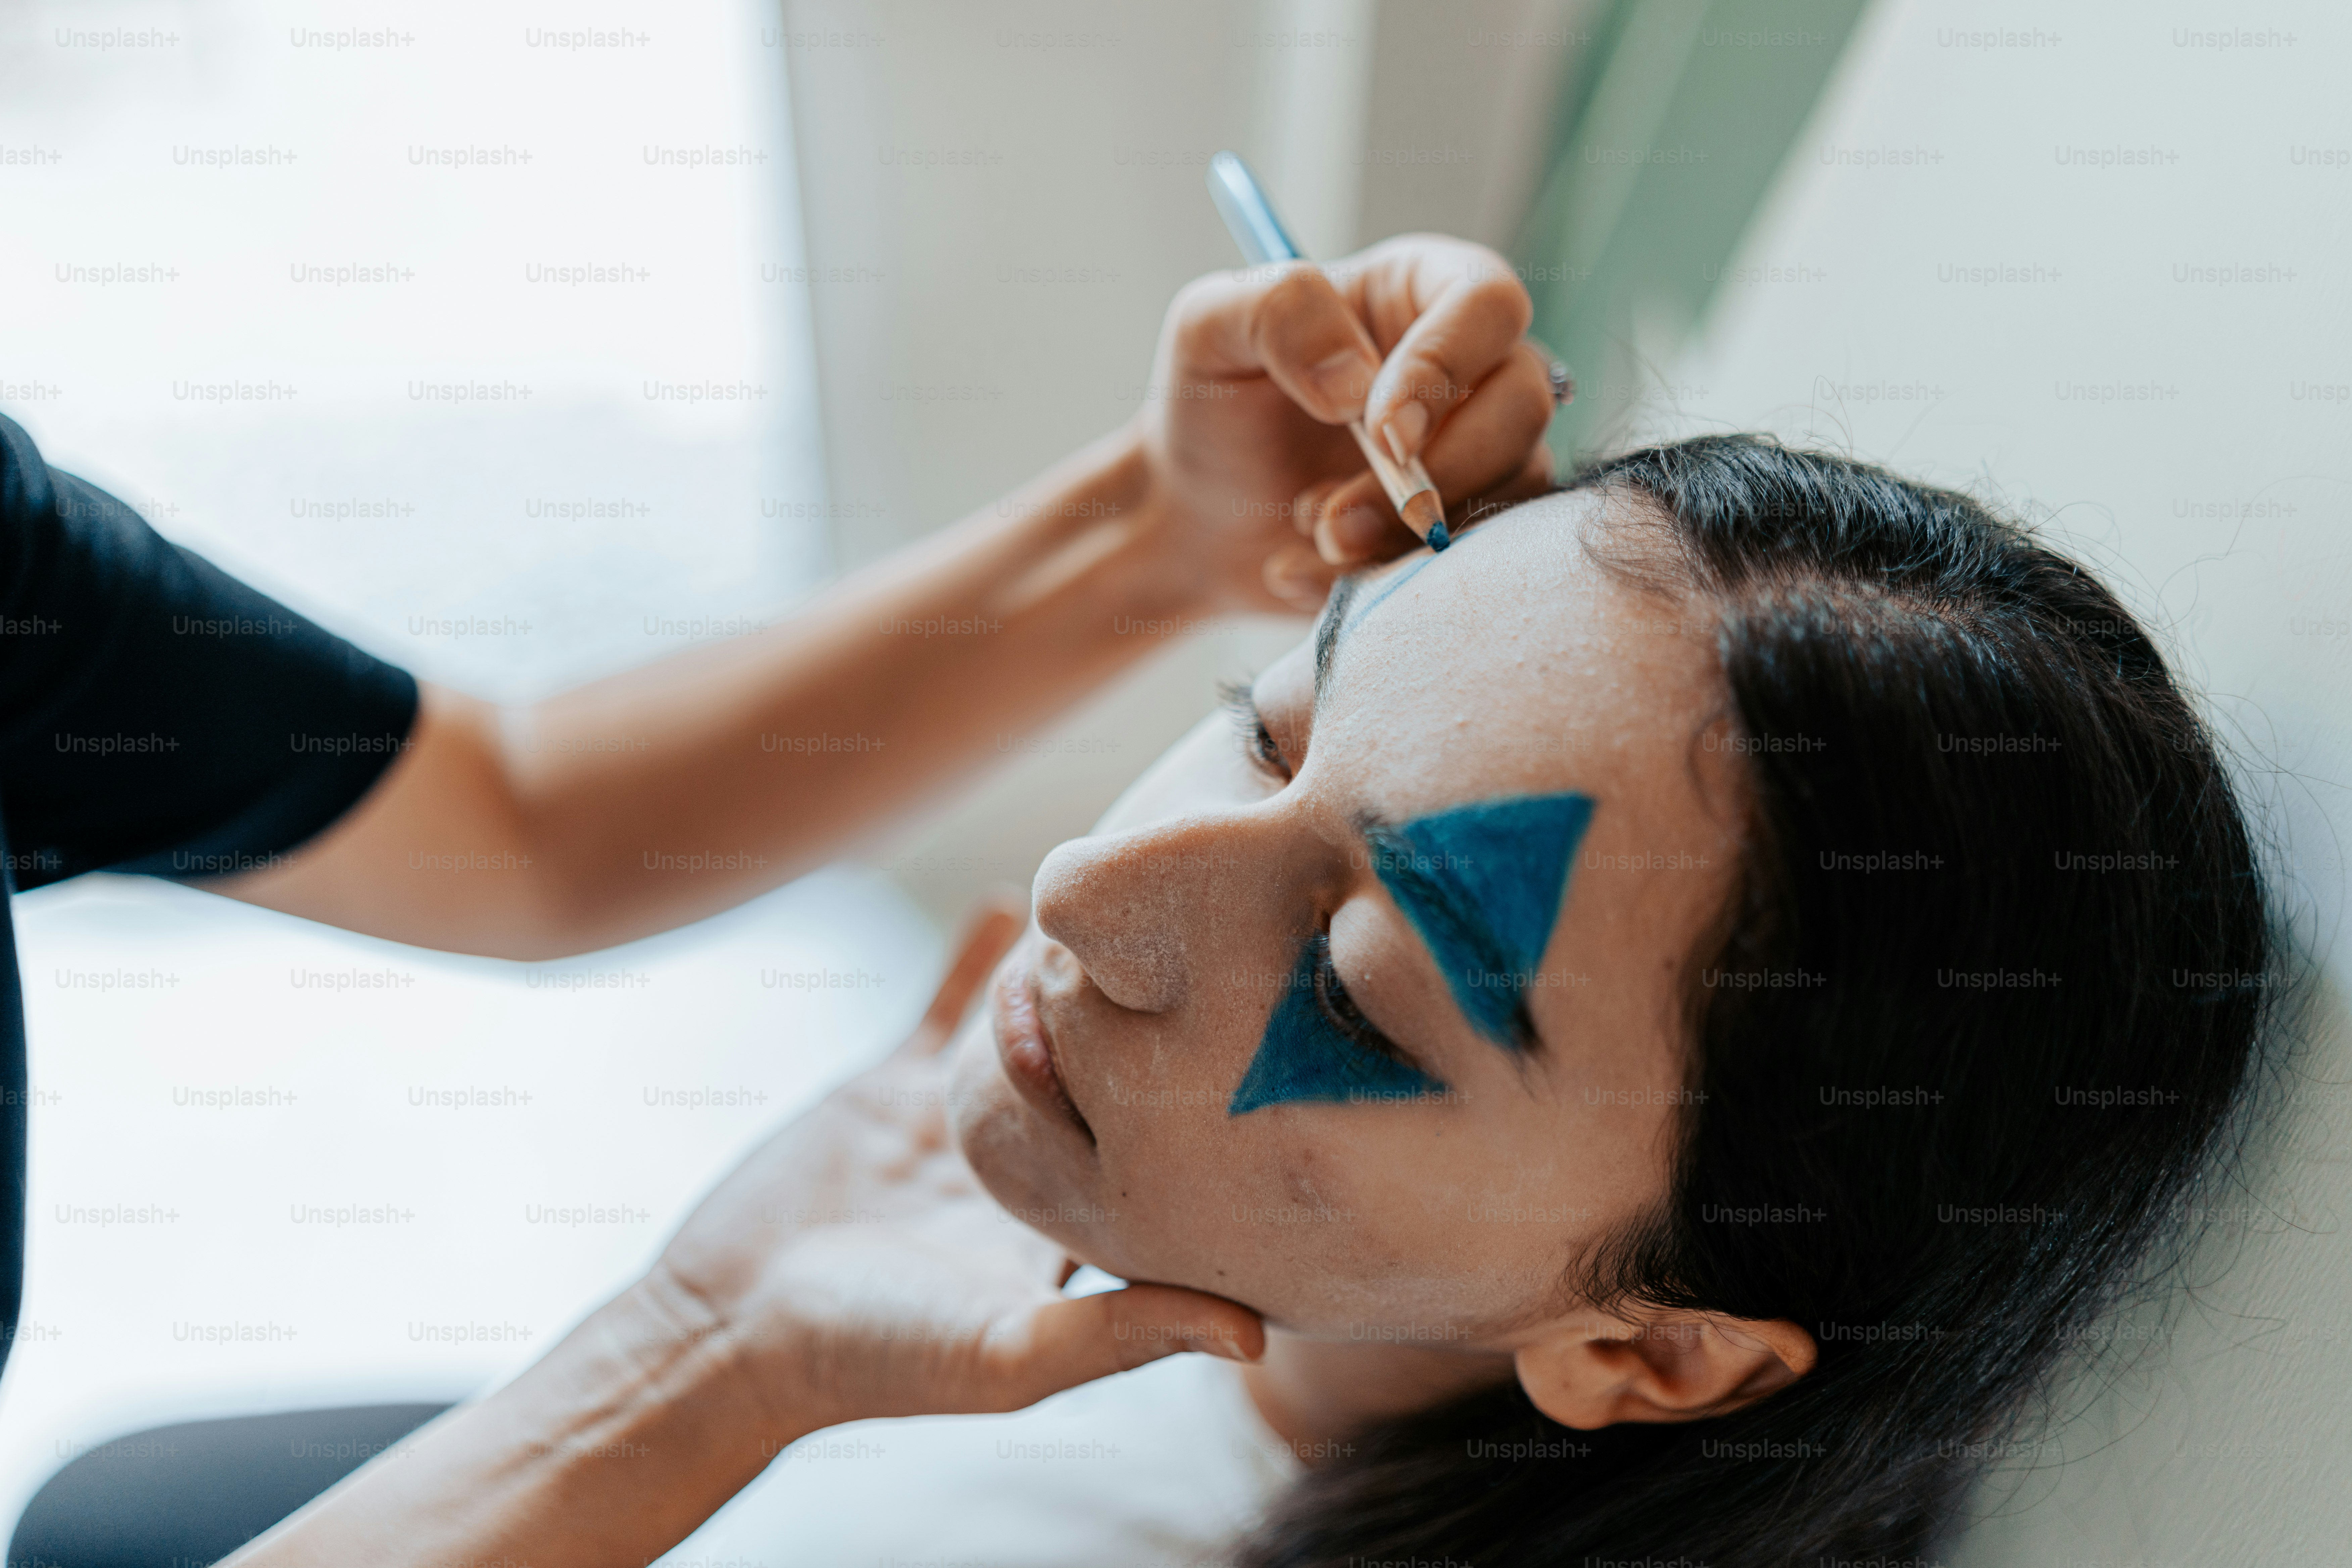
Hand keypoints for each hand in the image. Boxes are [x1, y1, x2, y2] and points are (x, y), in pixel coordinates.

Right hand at [647, 898, 1263, 1435]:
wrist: (730, 1329)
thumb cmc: (877, 1358)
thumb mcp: (1011, 1358)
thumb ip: (1126, 1337)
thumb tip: (1256, 1337)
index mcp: (1069, 1232)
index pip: (1164, 1163)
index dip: (1210, 1113)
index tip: (1266, 1049)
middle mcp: (1026, 1170)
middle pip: (1109, 1083)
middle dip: (1154, 1025)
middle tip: (1218, 946)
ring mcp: (958, 1120)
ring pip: (1032, 1032)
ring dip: (1069, 979)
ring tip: (1132, 905)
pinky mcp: (892, 1086)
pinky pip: (946, 1005)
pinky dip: (974, 955)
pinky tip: (1011, 898)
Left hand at [1135, 234, 1559, 612]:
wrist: (1196, 517)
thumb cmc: (1210, 406)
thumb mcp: (1208, 328)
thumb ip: (1280, 313)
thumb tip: (1357, 383)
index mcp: (1423, 291)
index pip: (1487, 304)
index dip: (1447, 367)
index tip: (1383, 432)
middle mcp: (1471, 367)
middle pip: (1522, 405)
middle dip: (1436, 475)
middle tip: (1334, 516)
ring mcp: (1479, 451)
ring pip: (1508, 491)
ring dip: (1404, 534)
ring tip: (1310, 534)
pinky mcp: (1468, 525)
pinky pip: (1473, 559)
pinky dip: (1384, 578)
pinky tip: (1303, 571)